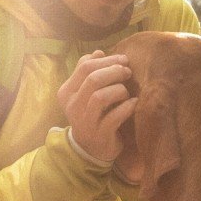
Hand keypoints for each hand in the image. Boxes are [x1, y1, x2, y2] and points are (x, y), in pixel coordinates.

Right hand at [59, 52, 134, 166]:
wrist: (90, 148)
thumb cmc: (91, 114)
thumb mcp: (84, 92)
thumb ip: (88, 72)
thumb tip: (98, 51)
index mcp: (67, 91)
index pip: (85, 66)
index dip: (107, 60)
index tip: (122, 60)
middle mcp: (72, 105)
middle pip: (93, 79)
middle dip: (114, 71)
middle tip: (128, 72)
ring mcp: (85, 121)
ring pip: (101, 96)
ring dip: (119, 90)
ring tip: (127, 92)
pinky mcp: (100, 134)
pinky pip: (114, 117)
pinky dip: (127, 107)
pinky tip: (133, 103)